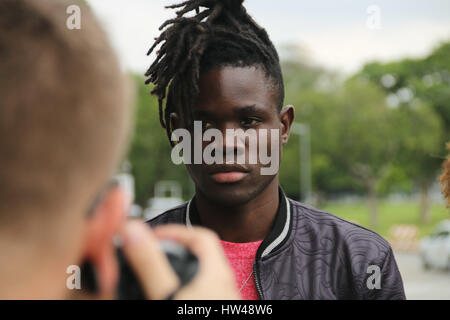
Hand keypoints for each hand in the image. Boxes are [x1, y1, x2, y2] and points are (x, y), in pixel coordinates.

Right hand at [120, 221, 239, 299]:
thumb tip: (132, 230)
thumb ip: (150, 263)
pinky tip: (171, 292)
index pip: (201, 236)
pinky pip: (202, 289)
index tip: (150, 236)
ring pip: (202, 274)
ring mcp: (222, 298)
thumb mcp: (167, 292)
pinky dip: (185, 285)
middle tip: (152, 253)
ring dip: (179, 269)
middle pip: (202, 254)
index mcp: (216, 272)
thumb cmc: (196, 316)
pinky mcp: (216, 306)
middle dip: (175, 248)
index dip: (174, 230)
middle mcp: (224, 283)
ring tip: (156, 275)